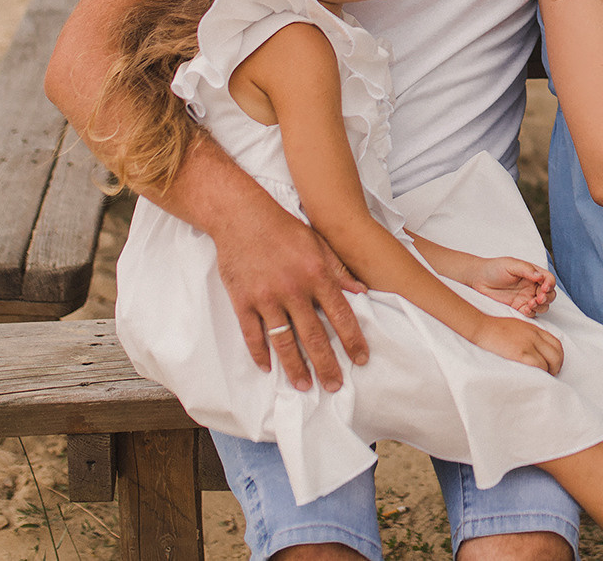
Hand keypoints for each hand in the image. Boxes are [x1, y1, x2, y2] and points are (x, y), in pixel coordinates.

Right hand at [215, 200, 368, 392]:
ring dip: (295, 367)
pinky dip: (260, 354)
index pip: (340, 315)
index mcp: (316, 275)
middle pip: (313, 336)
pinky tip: (267, 368)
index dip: (352, 340)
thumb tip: (361, 292)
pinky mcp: (242, 302)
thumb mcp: (318, 243)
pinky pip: (252, 335)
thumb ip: (339, 270)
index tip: (361, 359)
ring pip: (283, 342)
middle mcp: (293, 290)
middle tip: (334, 386)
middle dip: (326, 365)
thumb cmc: (284, 228)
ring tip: (304, 385)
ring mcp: (266, 298)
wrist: (242, 217)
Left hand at [463, 255, 557, 316]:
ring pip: (543, 305)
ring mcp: (526, 298)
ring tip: (531, 303)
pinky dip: (531, 312)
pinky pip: (531, 313)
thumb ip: (526, 270)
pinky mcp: (519, 308)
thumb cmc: (494, 268)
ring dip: (541, 306)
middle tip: (539, 298)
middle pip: (550, 294)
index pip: (549, 279)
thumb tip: (540, 276)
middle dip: (548, 297)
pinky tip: (525, 309)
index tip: (544, 288)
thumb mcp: (510, 265)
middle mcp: (532, 286)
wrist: (478, 280)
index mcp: (533, 274)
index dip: (550, 284)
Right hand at [471, 314, 564, 373]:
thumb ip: (529, 334)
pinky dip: (541, 372)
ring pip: (551, 360)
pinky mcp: (521, 353)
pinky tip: (537, 377)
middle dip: (557, 366)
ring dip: (550, 371)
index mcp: (535, 329)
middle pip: (557, 353)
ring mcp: (529, 343)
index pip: (557, 343)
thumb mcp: (518, 326)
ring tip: (545, 378)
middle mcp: (535, 335)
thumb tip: (535, 347)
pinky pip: (539, 364)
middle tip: (552, 374)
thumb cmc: (495, 328)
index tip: (555, 365)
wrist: (483, 327)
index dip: (559, 356)